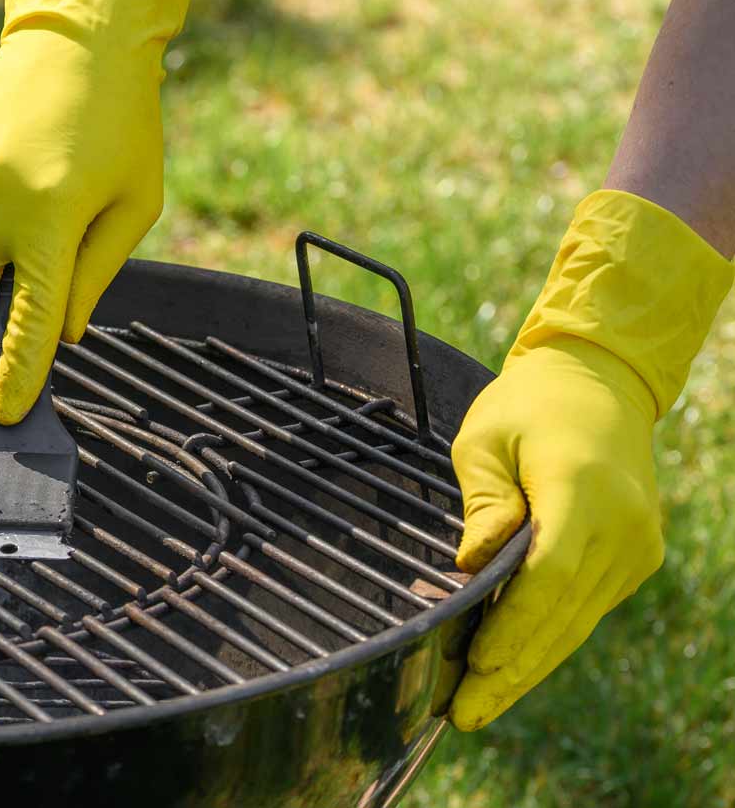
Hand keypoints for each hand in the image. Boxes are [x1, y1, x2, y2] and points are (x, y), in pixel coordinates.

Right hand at [0, 0, 194, 423]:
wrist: (80, 33)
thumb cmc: (124, 123)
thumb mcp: (134, 204)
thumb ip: (95, 273)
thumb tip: (63, 332)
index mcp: (50, 217)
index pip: (26, 316)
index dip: (15, 371)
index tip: (5, 412)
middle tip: (25, 294)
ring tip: (44, 184)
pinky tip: (22, 157)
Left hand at [449, 336, 659, 729]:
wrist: (601, 383)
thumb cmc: (528, 406)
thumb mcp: (484, 440)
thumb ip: (483, 505)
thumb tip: (472, 566)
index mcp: (582, 490)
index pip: (547, 575)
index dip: (512, 625)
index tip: (477, 663)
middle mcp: (621, 526)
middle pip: (561, 615)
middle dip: (510, 670)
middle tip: (462, 714)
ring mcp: (636, 547)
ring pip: (575, 623)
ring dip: (527, 667)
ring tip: (478, 706)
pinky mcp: (635, 558)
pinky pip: (584, 609)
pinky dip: (546, 639)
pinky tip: (508, 668)